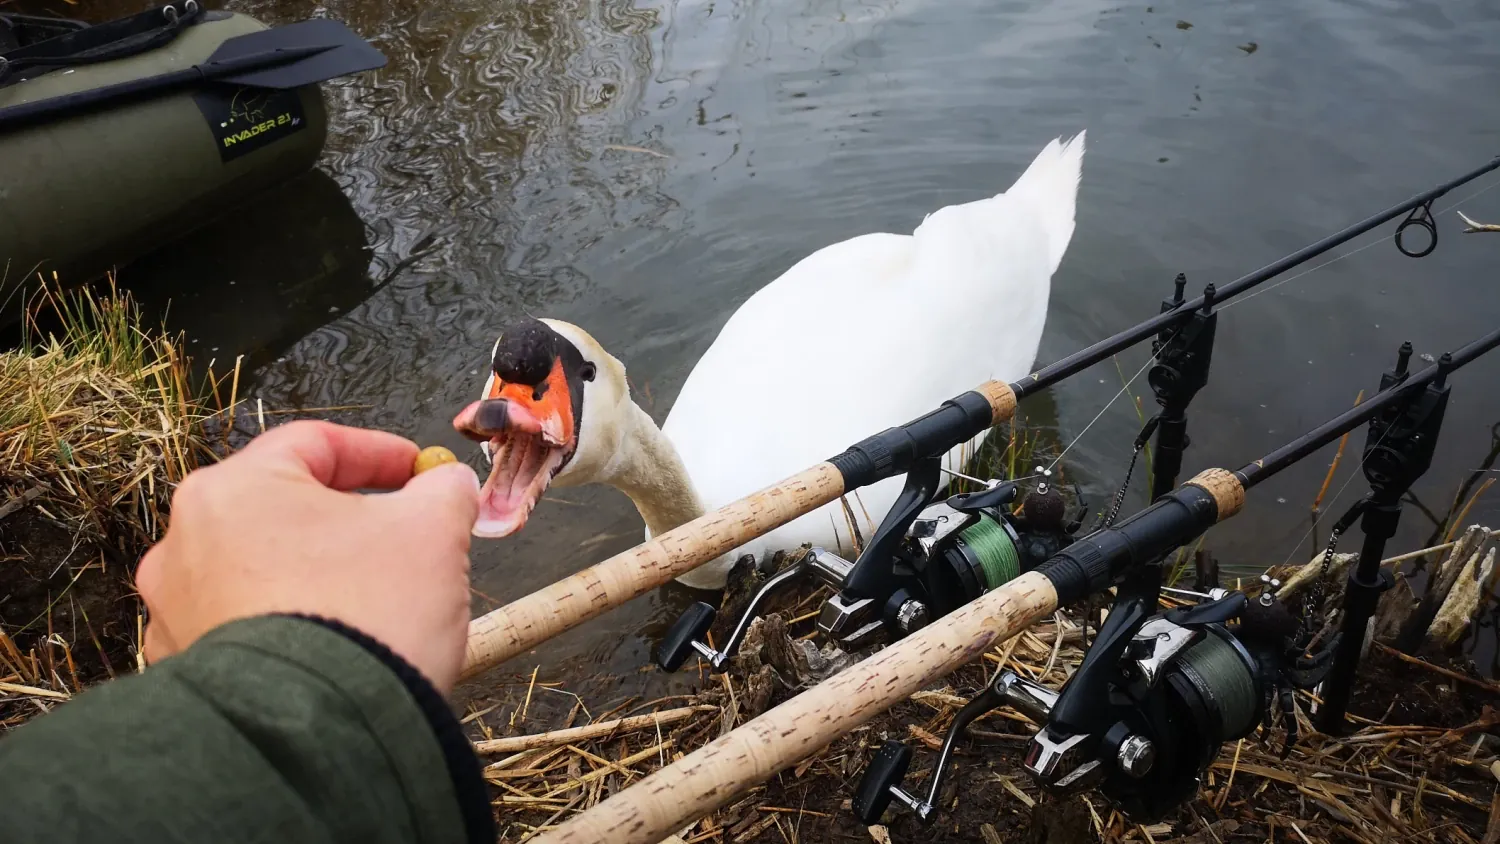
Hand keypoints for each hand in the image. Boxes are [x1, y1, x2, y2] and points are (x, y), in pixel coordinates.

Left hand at [135, 420, 480, 693]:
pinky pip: (247, 628)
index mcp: (235, 490)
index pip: (316, 444)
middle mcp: (186, 543)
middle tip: (402, 536)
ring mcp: (176, 611)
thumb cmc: (370, 614)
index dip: (381, 453)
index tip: (421, 472)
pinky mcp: (187, 670)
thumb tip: (447, 485)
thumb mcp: (434, 530)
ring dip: (317, 573)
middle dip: (348, 519)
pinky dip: (290, 625)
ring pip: (263, 570)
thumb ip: (444, 491)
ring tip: (372, 600)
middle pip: (284, 509)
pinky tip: (335, 646)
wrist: (322, 735)